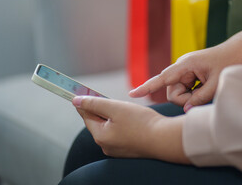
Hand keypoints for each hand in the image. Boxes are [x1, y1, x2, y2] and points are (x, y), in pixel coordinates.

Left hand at [73, 96, 189, 163]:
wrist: (165, 139)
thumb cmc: (142, 123)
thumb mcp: (115, 108)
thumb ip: (94, 103)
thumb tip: (75, 101)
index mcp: (100, 136)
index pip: (87, 115)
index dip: (86, 102)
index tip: (83, 92)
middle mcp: (106, 145)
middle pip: (98, 121)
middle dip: (104, 109)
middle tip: (114, 101)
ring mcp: (117, 149)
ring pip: (109, 127)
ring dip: (114, 116)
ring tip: (128, 111)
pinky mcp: (127, 149)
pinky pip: (119, 133)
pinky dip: (123, 125)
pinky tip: (134, 120)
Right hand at [130, 46, 232, 111]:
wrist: (241, 50)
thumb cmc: (230, 62)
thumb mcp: (216, 83)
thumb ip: (200, 98)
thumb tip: (186, 109)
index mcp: (185, 65)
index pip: (162, 79)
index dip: (146, 87)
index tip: (132, 94)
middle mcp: (181, 67)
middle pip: (173, 92)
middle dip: (186, 99)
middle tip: (205, 95)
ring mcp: (185, 71)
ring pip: (179, 93)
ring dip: (192, 97)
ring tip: (208, 89)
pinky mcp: (189, 74)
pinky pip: (186, 89)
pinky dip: (195, 93)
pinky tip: (206, 86)